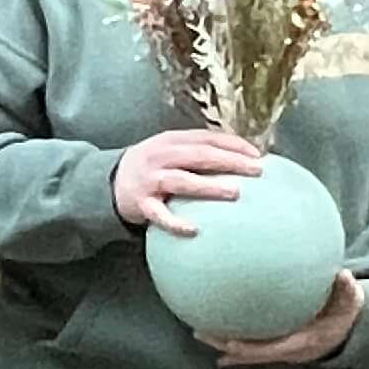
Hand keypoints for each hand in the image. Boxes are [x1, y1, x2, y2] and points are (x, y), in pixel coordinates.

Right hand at [114, 128, 263, 236]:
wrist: (110, 183)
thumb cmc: (152, 168)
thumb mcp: (170, 151)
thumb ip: (197, 152)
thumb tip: (241, 160)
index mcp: (170, 140)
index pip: (206, 138)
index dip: (233, 144)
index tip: (257, 154)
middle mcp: (160, 156)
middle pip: (199, 155)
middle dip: (230, 161)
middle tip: (257, 170)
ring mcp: (149, 179)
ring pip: (182, 180)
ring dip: (209, 186)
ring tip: (235, 192)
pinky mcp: (140, 203)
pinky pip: (159, 214)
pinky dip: (175, 222)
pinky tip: (193, 229)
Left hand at [210, 272, 364, 368]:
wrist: (348, 331)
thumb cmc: (346, 314)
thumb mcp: (351, 302)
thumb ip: (347, 290)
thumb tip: (343, 275)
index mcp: (303, 343)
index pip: (273, 350)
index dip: (251, 349)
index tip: (231, 343)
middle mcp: (288, 351)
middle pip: (251, 354)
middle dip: (226, 346)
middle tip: (200, 333)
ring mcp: (281, 350)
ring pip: (248, 351)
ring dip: (223, 344)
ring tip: (198, 331)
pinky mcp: (277, 343)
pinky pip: (252, 344)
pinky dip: (234, 342)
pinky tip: (213, 335)